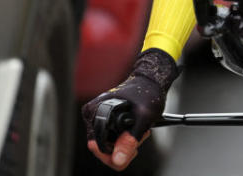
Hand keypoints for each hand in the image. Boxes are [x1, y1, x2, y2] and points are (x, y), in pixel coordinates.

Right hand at [81, 48, 178, 169]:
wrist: (150, 81)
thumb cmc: (148, 93)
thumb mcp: (144, 118)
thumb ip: (130, 140)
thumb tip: (118, 160)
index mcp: (95, 112)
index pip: (98, 148)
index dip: (117, 153)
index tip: (134, 147)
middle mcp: (92, 115)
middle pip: (102, 149)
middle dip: (123, 147)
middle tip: (141, 134)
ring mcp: (97, 118)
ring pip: (108, 146)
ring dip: (125, 143)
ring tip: (140, 128)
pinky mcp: (103, 120)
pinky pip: (111, 139)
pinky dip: (124, 138)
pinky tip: (135, 128)